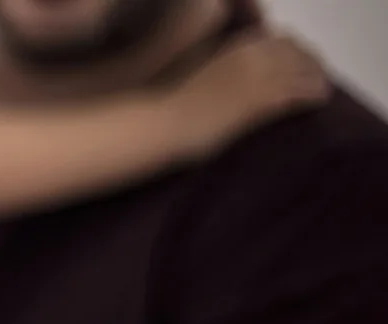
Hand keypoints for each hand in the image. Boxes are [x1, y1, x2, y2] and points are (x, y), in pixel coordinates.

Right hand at [171, 31, 328, 156]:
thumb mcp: (199, 70)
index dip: (294, 49)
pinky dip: (313, 94)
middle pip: (297, 51)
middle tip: (316, 76)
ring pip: (303, 70)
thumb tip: (233, 74)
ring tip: (322, 89)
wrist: (165, 122)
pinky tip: (319, 101)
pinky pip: (299, 91)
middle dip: (310, 62)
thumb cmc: (172, 103)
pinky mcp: (263, 99)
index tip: (298, 61)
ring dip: (316, 78)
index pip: (279, 39)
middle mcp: (252, 55)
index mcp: (236, 46)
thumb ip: (223, 65)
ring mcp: (259, 76)